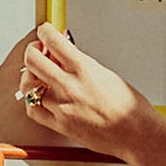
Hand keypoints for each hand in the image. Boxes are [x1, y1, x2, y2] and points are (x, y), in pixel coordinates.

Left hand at [16, 25, 148, 155]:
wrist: (137, 134)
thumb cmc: (129, 107)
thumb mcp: (105, 74)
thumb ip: (82, 64)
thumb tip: (67, 56)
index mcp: (83, 68)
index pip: (51, 39)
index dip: (44, 32)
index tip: (44, 33)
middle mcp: (70, 86)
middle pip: (32, 59)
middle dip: (32, 51)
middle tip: (37, 51)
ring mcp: (63, 107)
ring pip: (28, 86)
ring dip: (29, 77)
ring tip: (37, 76)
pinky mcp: (61, 125)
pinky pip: (34, 111)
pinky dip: (32, 101)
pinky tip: (40, 98)